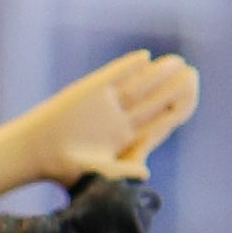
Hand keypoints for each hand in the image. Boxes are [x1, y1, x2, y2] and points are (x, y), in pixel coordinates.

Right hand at [0, 52, 198, 204]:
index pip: (159, 121)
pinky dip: (128, 66)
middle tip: (193, 74)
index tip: (193, 97)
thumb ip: (122, 172)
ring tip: (177, 62)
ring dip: (157, 73)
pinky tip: (144, 58)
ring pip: (139, 85)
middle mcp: (121, 119)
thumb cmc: (67, 170)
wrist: (38, 152)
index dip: (176, 110)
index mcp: (127, 139)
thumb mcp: (99, 174)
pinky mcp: (91, 89)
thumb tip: (146, 172)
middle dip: (174, 88)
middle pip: (154, 100)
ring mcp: (107, 103)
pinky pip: (114, 75)